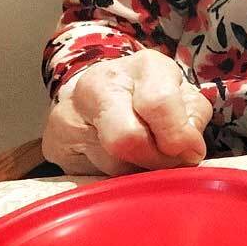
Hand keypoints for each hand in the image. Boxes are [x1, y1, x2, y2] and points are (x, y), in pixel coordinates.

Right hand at [42, 50, 211, 175]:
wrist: (99, 90)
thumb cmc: (150, 93)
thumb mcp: (182, 95)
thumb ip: (193, 117)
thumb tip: (189, 151)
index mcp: (144, 67)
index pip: (159, 104)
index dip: (178, 136)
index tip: (191, 153)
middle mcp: (101, 85)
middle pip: (127, 138)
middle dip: (155, 161)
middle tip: (167, 165)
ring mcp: (70, 114)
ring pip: (111, 164)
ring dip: (137, 170)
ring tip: (142, 158)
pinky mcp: (54, 144)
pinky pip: (90, 175)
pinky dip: (112, 178)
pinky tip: (118, 162)